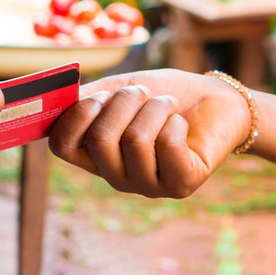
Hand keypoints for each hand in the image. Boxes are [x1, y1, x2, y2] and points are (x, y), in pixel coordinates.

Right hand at [49, 69, 250, 198]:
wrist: (214, 100)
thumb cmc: (163, 94)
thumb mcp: (120, 89)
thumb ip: (89, 96)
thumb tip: (61, 98)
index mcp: (94, 153)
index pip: (62, 146)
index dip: (75, 117)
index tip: (98, 96)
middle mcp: (116, 175)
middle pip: (100, 140)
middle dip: (124, 102)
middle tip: (142, 91)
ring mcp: (147, 185)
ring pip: (135, 140)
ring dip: (154, 108)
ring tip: (166, 104)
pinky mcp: (180, 185)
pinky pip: (167, 146)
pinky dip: (174, 122)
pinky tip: (181, 124)